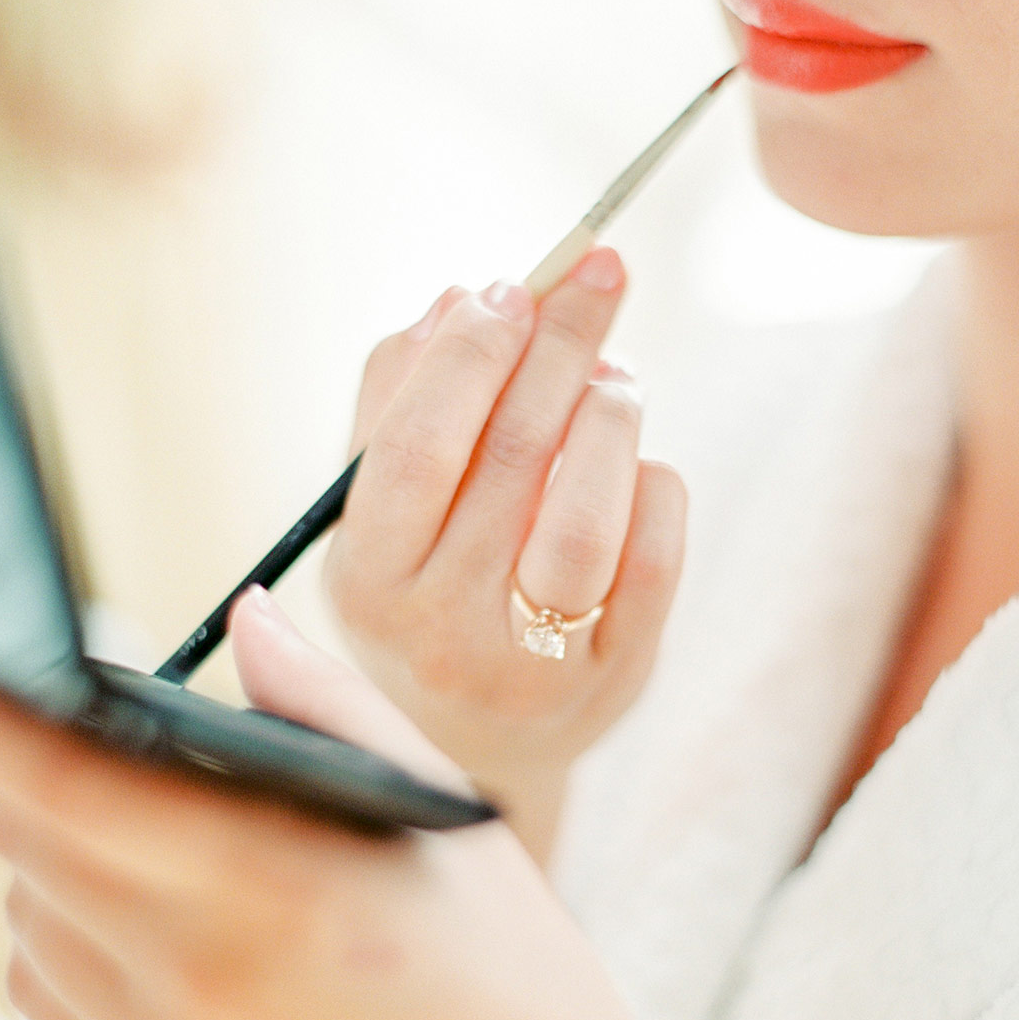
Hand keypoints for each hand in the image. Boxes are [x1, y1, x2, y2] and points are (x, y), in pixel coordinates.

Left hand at [0, 602, 802, 1019]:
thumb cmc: (520, 990)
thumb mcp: (452, 824)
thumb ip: (329, 708)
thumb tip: (241, 620)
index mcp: (274, 889)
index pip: (66, 783)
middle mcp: (194, 985)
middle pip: (29, 840)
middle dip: (27, 761)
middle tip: (77, 721)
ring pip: (29, 919)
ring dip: (51, 851)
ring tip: (148, 829)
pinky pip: (54, 1000)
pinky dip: (67, 935)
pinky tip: (149, 918)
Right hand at [325, 251, 686, 842]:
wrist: (476, 745)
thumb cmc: (422, 592)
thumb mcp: (378, 510)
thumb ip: (395, 401)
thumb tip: (453, 301)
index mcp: (365, 578)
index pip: (416, 449)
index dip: (468, 356)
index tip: (509, 287)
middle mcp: (440, 632)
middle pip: (511, 462)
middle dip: (560, 346)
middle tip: (596, 275)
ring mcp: (532, 666)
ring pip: (584, 518)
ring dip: (610, 419)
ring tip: (617, 377)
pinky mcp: (614, 679)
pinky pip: (653, 562)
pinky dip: (653, 484)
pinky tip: (639, 461)